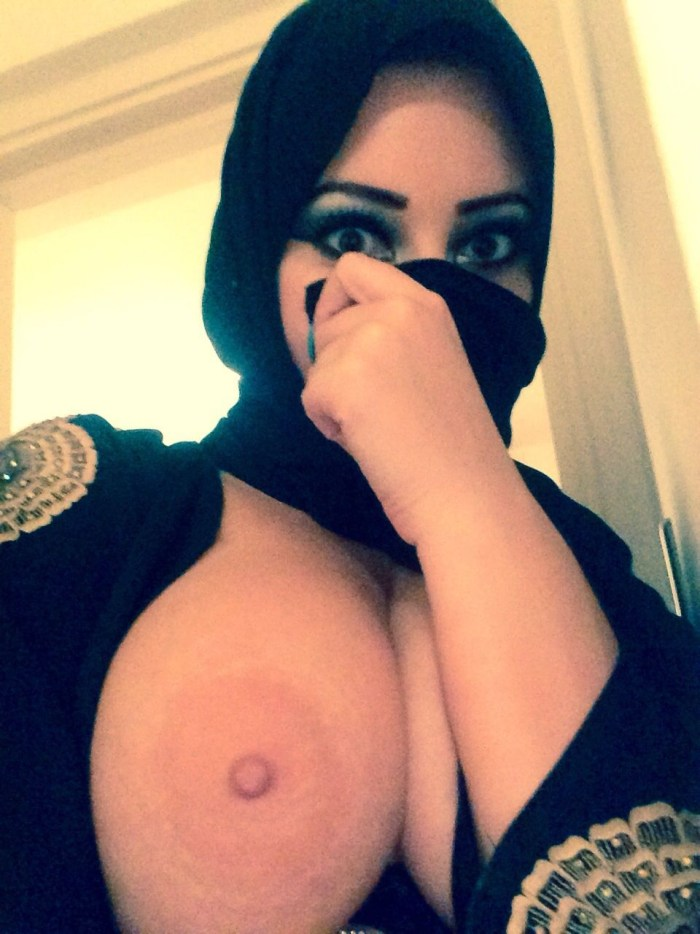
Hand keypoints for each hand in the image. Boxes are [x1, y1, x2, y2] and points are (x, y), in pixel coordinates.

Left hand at [301, 252, 510, 544]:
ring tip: (379, 425)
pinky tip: (368, 440)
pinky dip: (328, 425)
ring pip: (317, 363)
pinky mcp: (345, 379)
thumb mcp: (432, 360)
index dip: (336, 303)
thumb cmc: (449, 442)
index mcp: (426, 304)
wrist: (465, 490)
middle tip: (378, 404)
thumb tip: (329, 330)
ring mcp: (372, 341)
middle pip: (327, 322)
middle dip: (337, 364)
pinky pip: (310, 396)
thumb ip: (392, 333)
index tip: (345, 340)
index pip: (353, 267)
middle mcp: (399, 310)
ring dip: (334, 398)